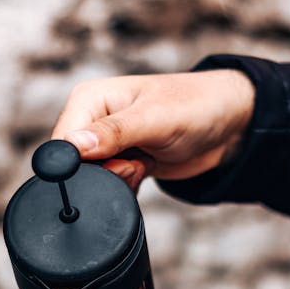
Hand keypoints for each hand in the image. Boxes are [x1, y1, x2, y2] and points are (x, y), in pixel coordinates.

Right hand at [51, 69, 254, 189]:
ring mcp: (104, 145)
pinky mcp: (118, 164)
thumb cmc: (195, 108)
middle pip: (76, 168)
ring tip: (144, 163)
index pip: (62, 143)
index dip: (81, 164)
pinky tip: (145, 170)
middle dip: (105, 176)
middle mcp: (91, 120)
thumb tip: (75, 146)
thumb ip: (113, 133)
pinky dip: (127, 188)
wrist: (227, 127)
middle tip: (136, 162)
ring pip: (93, 182)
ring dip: (120, 182)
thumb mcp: (153, 120)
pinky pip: (109, 189)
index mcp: (88, 99)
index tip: (115, 163)